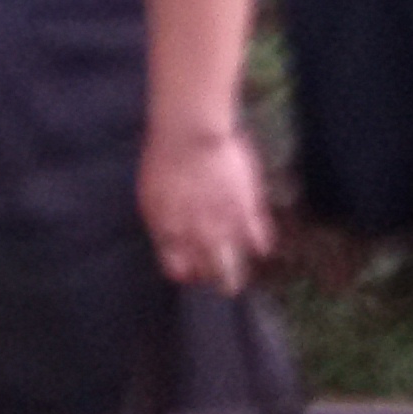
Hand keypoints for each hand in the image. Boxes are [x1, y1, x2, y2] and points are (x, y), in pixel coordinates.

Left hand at [138, 127, 272, 295]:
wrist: (189, 133)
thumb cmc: (163, 156)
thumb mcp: (151, 193)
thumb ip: (162, 220)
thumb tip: (170, 236)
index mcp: (168, 232)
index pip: (178, 271)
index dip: (185, 273)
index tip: (191, 271)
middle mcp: (195, 236)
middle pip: (209, 275)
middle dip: (212, 279)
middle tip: (218, 279)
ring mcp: (224, 227)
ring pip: (236, 269)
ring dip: (237, 275)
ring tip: (239, 279)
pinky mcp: (248, 213)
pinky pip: (261, 243)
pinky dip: (261, 246)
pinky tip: (259, 245)